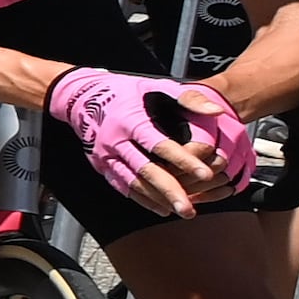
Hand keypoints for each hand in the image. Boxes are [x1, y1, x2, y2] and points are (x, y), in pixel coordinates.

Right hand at [47, 65, 251, 210]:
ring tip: (180, 212)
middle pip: (145, 170)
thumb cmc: (125, 92)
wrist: (81, 97)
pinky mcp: (101, 165)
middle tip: (189, 209)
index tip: (206, 174)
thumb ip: (188, 98)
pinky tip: (160, 208)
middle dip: (169, 191)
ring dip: (156, 199)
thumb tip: (216, 112)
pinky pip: (122, 186)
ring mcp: (106, 155)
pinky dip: (141, 199)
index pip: (160, 145)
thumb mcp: (155, 86)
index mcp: (131, 120)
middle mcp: (116, 141)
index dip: (184, 160)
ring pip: (133, 182)